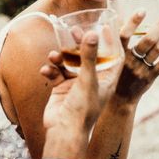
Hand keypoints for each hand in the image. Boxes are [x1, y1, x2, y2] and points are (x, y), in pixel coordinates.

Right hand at [40, 31, 118, 158]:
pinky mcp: (61, 88)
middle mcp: (91, 80)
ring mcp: (75, 84)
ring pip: (68, 63)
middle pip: (87, 56)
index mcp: (105, 80)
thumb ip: (88, 56)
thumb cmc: (82, 109)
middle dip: (80, 44)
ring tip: (53, 55)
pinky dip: (50, 70)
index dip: (110, 42)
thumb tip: (91, 33)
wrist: (63, 131)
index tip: (104, 27)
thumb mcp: (87, 80)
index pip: (113, 57)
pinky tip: (45, 70)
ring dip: (60, 57)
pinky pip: (55, 73)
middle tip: (73, 31)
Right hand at [113, 11, 158, 101]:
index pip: (124, 35)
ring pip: (158, 50)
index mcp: (117, 54)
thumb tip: (108, 23)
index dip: (133, 21)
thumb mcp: (109, 58)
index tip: (142, 10)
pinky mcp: (150, 77)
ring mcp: (141, 70)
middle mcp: (130, 62)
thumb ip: (111, 42)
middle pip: (148, 41)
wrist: (119, 100)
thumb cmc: (113, 72)